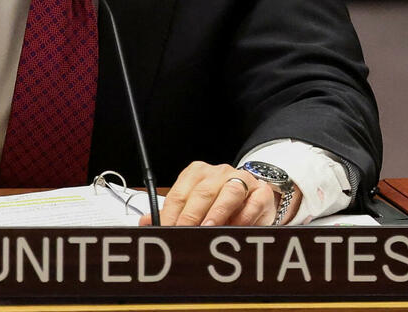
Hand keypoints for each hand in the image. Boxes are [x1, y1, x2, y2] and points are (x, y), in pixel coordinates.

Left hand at [140, 161, 301, 226]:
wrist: (254, 195)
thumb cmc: (221, 201)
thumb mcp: (195, 206)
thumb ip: (172, 213)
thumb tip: (146, 222)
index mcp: (196, 174)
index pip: (179, 193)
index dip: (171, 214)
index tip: (166, 231)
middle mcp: (218, 173)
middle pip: (201, 192)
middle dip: (191, 215)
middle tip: (184, 233)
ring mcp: (241, 179)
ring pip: (228, 192)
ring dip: (217, 212)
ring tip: (209, 228)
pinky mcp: (261, 192)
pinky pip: (252, 202)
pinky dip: (244, 216)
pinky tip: (236, 227)